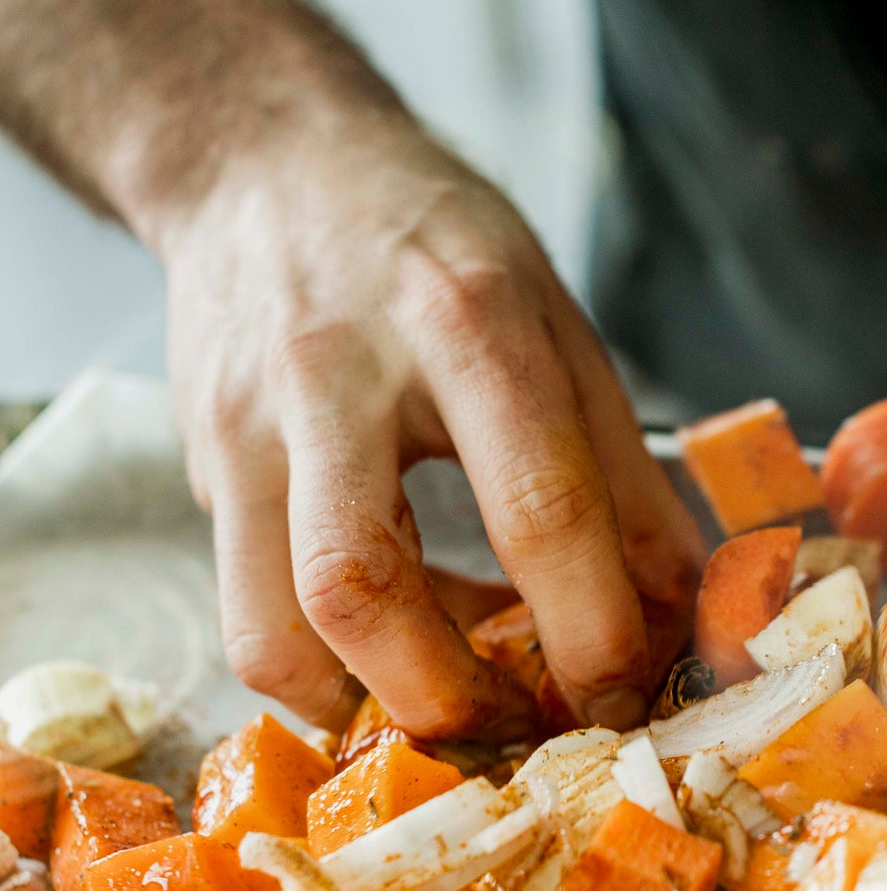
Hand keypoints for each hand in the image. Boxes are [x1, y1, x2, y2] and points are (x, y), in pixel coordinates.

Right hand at [164, 103, 703, 737]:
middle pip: (362, 589)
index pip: (534, 506)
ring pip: (273, 629)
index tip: (624, 696)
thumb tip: (682, 610)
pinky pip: (248, 615)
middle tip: (521, 725)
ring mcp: (248, 428)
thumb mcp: (555, 317)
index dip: (589, 630)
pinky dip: (325, 668)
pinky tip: (391, 647)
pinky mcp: (200, 470)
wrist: (263, 165)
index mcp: (465, 320)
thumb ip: (622, 466)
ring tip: (449, 697)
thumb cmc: (430, 242)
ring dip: (368, 705)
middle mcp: (337, 374)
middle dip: (451, 698)